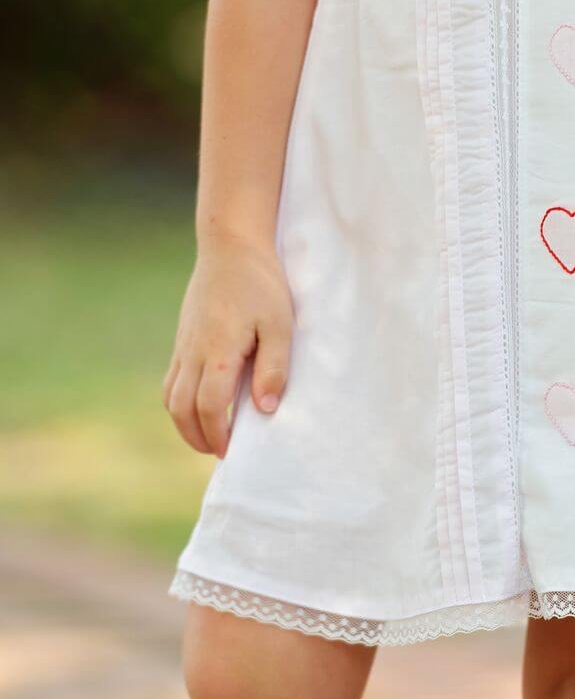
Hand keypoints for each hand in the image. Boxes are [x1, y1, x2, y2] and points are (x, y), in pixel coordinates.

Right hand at [163, 233, 292, 456]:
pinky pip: (171, 378)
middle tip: (220, 452)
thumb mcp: (279, 324)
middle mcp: (193, 352)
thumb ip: (273, 367)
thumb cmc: (261, 284)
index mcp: (217, 351)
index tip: (232, 452)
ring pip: (170, 395)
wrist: (231, 245)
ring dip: (184, 422)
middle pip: (180, 408)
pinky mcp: (182, 336)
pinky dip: (180, 400)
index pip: (209, 407)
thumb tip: (265, 409)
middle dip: (196, 437)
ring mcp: (184, 344)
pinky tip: (201, 403)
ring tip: (209, 435)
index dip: (217, 434)